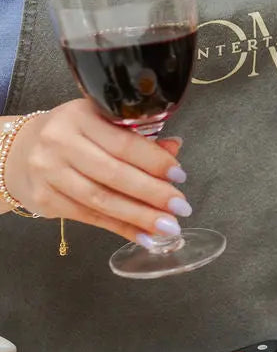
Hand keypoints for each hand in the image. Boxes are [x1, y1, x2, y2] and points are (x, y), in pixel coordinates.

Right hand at [3, 100, 189, 244]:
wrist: (20, 151)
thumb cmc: (74, 135)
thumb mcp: (103, 123)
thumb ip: (138, 137)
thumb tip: (174, 148)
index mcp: (81, 116)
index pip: (124, 143)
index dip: (155, 161)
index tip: (180, 176)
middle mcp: (61, 142)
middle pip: (113, 174)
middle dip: (153, 193)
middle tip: (181, 207)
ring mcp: (49, 172)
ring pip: (101, 199)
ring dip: (140, 216)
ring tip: (168, 227)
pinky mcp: (45, 198)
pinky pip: (90, 217)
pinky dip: (120, 228)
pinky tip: (143, 235)